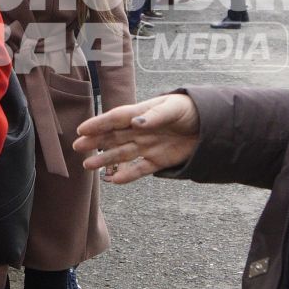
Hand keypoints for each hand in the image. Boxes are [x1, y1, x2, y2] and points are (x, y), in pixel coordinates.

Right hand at [74, 92, 199, 183]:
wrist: (210, 126)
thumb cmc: (190, 110)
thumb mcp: (174, 108)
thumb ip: (155, 115)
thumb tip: (136, 122)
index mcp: (141, 114)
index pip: (116, 119)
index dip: (98, 124)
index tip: (81, 129)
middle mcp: (140, 131)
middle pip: (113, 137)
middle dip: (95, 142)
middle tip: (77, 147)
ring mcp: (148, 147)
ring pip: (121, 154)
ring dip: (105, 160)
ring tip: (88, 166)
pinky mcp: (158, 161)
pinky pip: (140, 169)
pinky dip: (127, 175)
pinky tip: (114, 180)